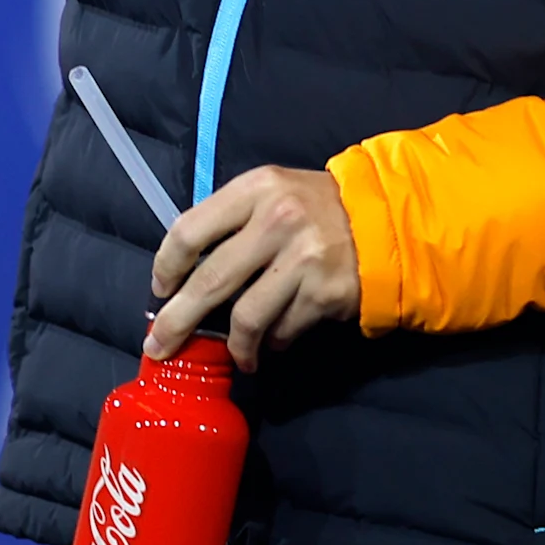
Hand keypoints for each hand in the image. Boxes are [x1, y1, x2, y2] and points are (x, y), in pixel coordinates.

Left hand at [148, 166, 362, 369]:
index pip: (190, 230)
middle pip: (210, 281)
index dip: (166, 266)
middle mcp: (278, 221)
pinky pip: (283, 331)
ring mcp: (304, 259)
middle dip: (177, 321)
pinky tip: (277, 338)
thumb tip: (182, 277)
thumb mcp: (271, 194)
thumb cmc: (314, 208)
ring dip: (235, 346)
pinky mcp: (325, 293)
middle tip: (159, 347)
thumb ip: (230, 222)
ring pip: (246, 317)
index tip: (161, 289)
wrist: (385, 220)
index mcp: (256, 189)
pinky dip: (274, 342)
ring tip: (238, 355)